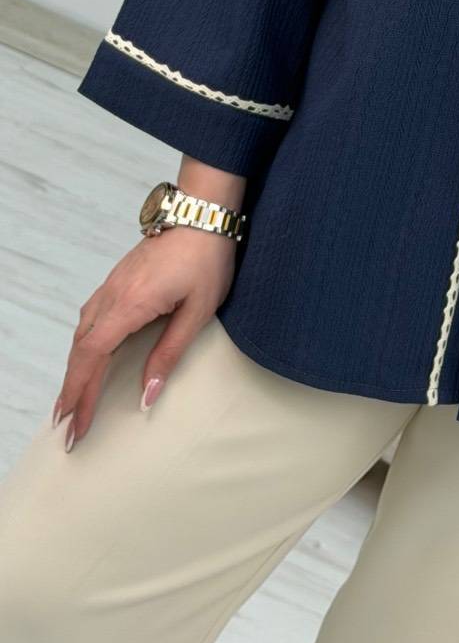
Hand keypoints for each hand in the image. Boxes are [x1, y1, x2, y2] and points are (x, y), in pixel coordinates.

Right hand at [53, 226, 235, 449]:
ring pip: (81, 334)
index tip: (76, 424)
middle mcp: (112, 295)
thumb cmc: (207, 258)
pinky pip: (90, 319)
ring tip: (71, 402)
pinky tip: (86, 358)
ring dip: (74, 370)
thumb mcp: (197, 311)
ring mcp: (112, 286)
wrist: (203, 214)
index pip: (92, 357)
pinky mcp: (118, 281)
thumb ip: (170, 353)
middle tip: (67, 427)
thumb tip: (147, 395)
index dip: (81, 394)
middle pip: (80, 350)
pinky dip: (83, 346)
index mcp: (130, 304)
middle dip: (71, 391)